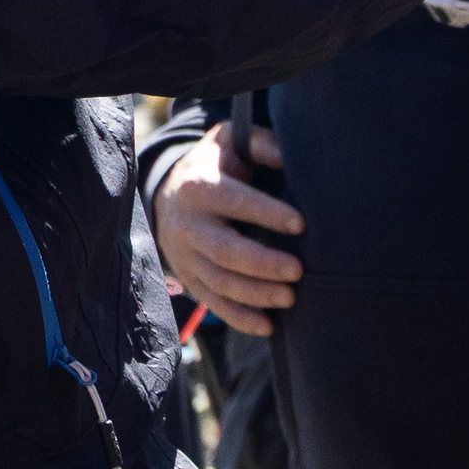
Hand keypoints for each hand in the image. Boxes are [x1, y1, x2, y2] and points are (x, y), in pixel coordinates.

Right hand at [151, 122, 301, 331]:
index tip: (300, 224)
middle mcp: (187, 224)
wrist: (168, 192)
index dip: (265, 213)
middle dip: (261, 263)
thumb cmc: (214, 165)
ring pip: (218, 281)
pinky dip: (238, 318)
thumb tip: (291, 159)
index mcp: (198, 186)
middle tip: (297, 271)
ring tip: (290, 298)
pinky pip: (212, 303)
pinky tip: (268, 326)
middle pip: (223, 250)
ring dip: (255, 294)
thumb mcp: (229, 141)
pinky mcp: (189, 278)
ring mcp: (184, 256)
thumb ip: (262, 145)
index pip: (232, 200)